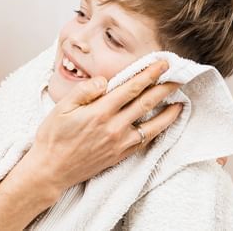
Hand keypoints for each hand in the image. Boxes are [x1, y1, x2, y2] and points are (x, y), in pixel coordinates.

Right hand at [21, 60, 182, 198]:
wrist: (51, 169)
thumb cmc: (53, 137)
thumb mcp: (62, 107)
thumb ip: (85, 90)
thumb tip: (104, 80)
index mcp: (99, 111)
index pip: (131, 88)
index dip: (149, 74)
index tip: (162, 64)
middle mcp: (114, 127)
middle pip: (146, 102)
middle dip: (164, 87)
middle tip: (179, 76)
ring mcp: (120, 142)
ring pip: (152, 124)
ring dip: (168, 111)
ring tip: (180, 101)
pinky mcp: (120, 154)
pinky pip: (146, 140)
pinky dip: (159, 130)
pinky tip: (164, 124)